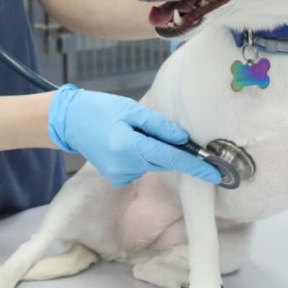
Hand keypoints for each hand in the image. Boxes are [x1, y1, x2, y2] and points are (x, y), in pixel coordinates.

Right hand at [46, 84, 221, 186]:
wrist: (70, 122)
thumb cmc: (101, 109)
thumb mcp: (130, 109)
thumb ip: (158, 125)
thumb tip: (183, 140)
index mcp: (128, 146)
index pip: (169, 157)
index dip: (194, 165)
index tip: (216, 173)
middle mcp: (125, 166)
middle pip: (163, 161)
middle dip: (173, 151)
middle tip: (169, 133)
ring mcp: (120, 175)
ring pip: (152, 164)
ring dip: (154, 150)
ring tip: (134, 131)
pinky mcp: (117, 178)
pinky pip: (141, 167)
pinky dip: (141, 155)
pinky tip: (125, 142)